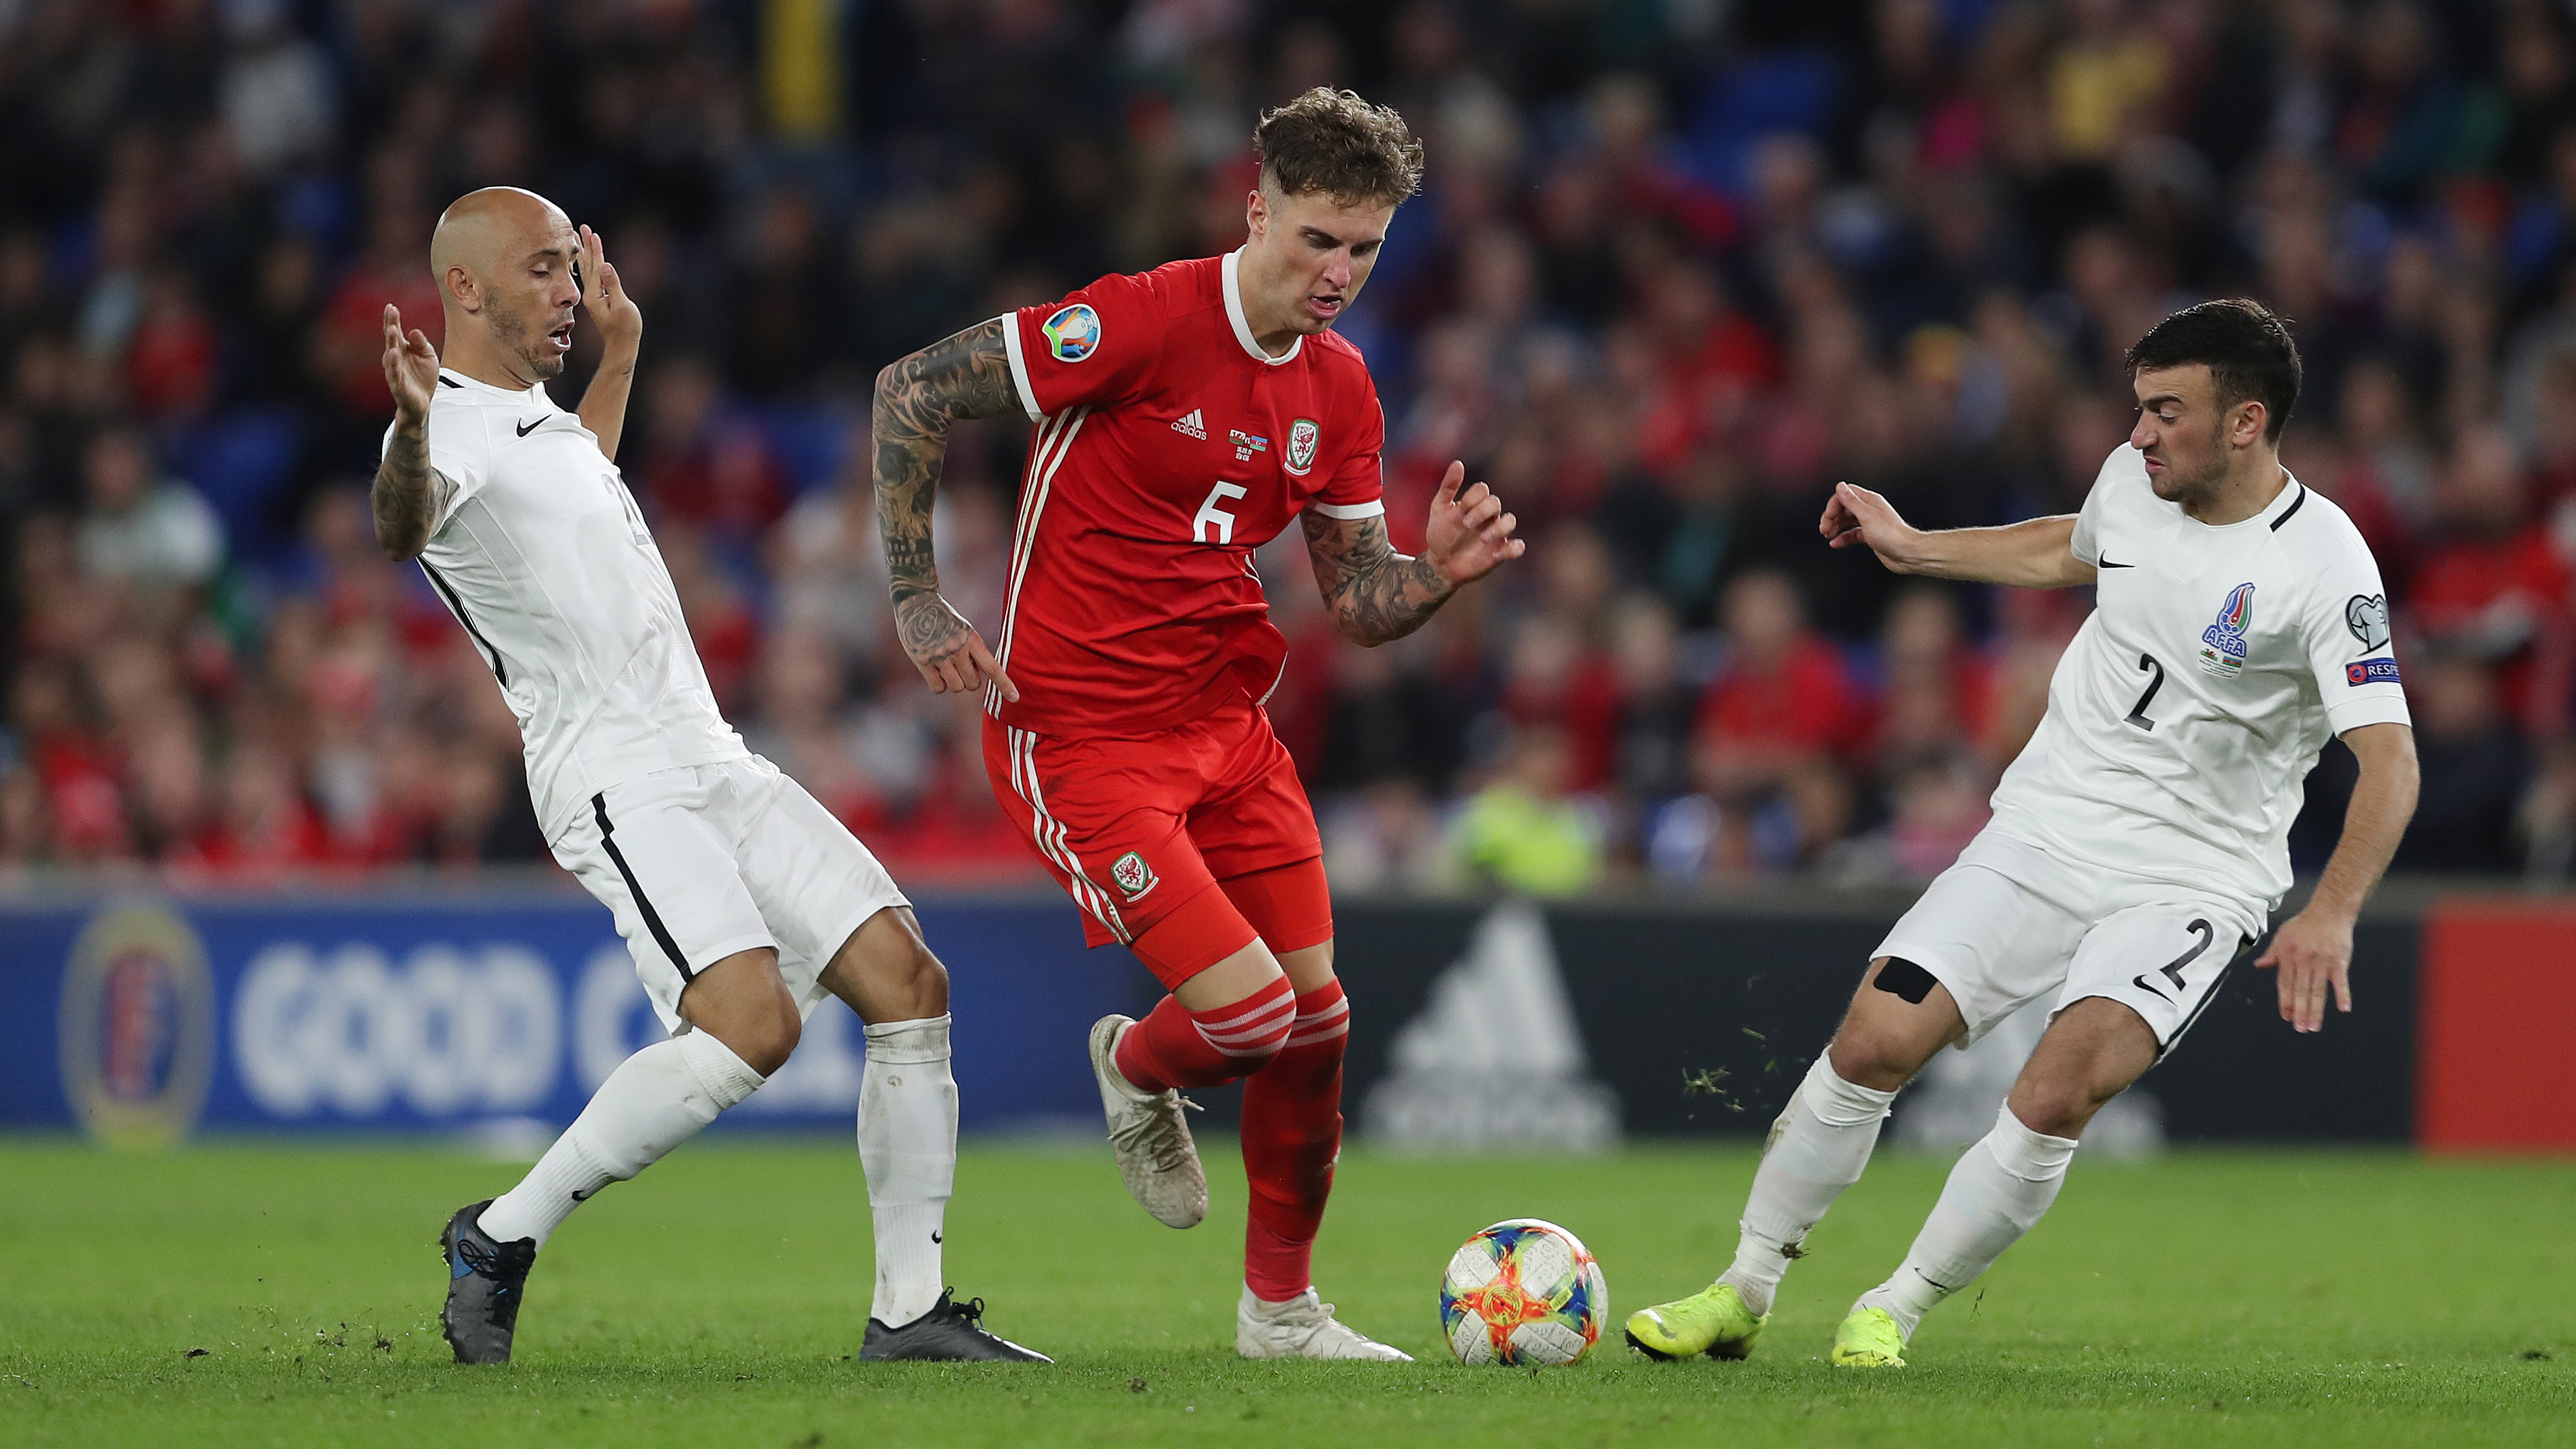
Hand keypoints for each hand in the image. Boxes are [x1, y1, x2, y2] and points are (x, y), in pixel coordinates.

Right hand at [381, 304, 439, 424]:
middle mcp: (395, 358)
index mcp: (402, 349)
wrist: (422, 402)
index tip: (391, 306)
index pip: (395, 331)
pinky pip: (395, 372)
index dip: (393, 319)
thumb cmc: (423, 377)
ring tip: (393, 329)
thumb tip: (414, 331)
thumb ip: (421, 343)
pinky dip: (394, 363)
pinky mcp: (398, 384)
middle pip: (392, 339)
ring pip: (391, 354)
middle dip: (391, 324)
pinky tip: (393, 353)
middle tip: (390, 311)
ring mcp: (395, 370)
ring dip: (391, 341)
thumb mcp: (428, 356)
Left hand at [578, 224, 641, 352]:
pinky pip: (590, 277)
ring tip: (578, 240)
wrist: (621, 344)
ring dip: (584, 254)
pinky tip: (585, 262)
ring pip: (586, 270)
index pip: (595, 266)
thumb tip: (606, 266)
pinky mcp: (596, 299)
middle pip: (587, 265)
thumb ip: (613, 285)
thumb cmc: (625, 327)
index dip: (595, 249)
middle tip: (580, 228)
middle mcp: (589, 293)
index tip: (592, 233)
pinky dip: (587, 265)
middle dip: (584, 246)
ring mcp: (592, 296)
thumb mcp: (621, 306)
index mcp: (594, 294)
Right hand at [895, 592, 1017, 702]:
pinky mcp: (923, 662)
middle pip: (973, 684)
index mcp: (972, 640)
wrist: (917, 604)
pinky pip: (938, 688)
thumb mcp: (965, 630)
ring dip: (954, 682)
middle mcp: (957, 649)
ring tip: (946, 666)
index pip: (992, 668)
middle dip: (969, 679)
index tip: (1015, 698)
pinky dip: (938, 684)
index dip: (1005, 685)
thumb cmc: (945, 619)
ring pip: (956, 688)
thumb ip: (973, 652)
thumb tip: (978, 676)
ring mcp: (939, 657)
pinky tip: (934, 671)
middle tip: (960, 665)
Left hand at [1422, 461, 1524, 586]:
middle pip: (1495, 502)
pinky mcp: (1500, 552)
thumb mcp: (1439, 509)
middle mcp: (1488, 516)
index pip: (1482, 490)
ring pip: (1510, 521)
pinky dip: (1512, 549)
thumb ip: (1448, 487)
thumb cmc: (1441, 533)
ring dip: (1499, 528)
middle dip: (1482, 511)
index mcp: (1474, 503)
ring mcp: (1496, 533)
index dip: (1472, 498)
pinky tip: (1495, 554)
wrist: (1441, 563)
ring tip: (1483, 539)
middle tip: (1466, 525)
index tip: (1459, 512)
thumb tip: (1458, 463)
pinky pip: (1517, 547)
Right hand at [1819, 482, 1923, 572]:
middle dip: (1832, 517)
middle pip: (1844, 508)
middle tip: (1824, 528)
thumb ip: (1851, 501)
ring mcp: (1869, 523)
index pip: (1846, 495)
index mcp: (1870, 501)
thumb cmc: (1891, 534)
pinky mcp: (1870, 536)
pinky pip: (1852, 534)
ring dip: (1835, 527)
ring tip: (1827, 535)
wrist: (1906, 553)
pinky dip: (1842, 538)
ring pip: (1846, 521)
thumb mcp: (1866, 515)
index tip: (1828, 517)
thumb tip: (1840, 486)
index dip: (1834, 504)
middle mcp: (1869, 510)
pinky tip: (1836, 543)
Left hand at [2254, 907, 2353, 1032]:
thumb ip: (2272, 953)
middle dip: (2300, 1011)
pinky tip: (2343, 1009)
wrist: (2329, 910)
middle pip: (2301, 990)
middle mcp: (2304, 960)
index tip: (2286, 1016)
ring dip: (2316, 1009)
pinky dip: (2343, 994)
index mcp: (2289, 956)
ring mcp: (2322, 961)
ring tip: (2314, 1026)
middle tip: (2300, 1028)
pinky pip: (2341, 980)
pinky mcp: (2340, 960)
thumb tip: (2259, 965)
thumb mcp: (2282, 936)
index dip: (2285, 1001)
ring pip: (2318, 989)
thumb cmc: (2305, 924)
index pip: (2285, 983)